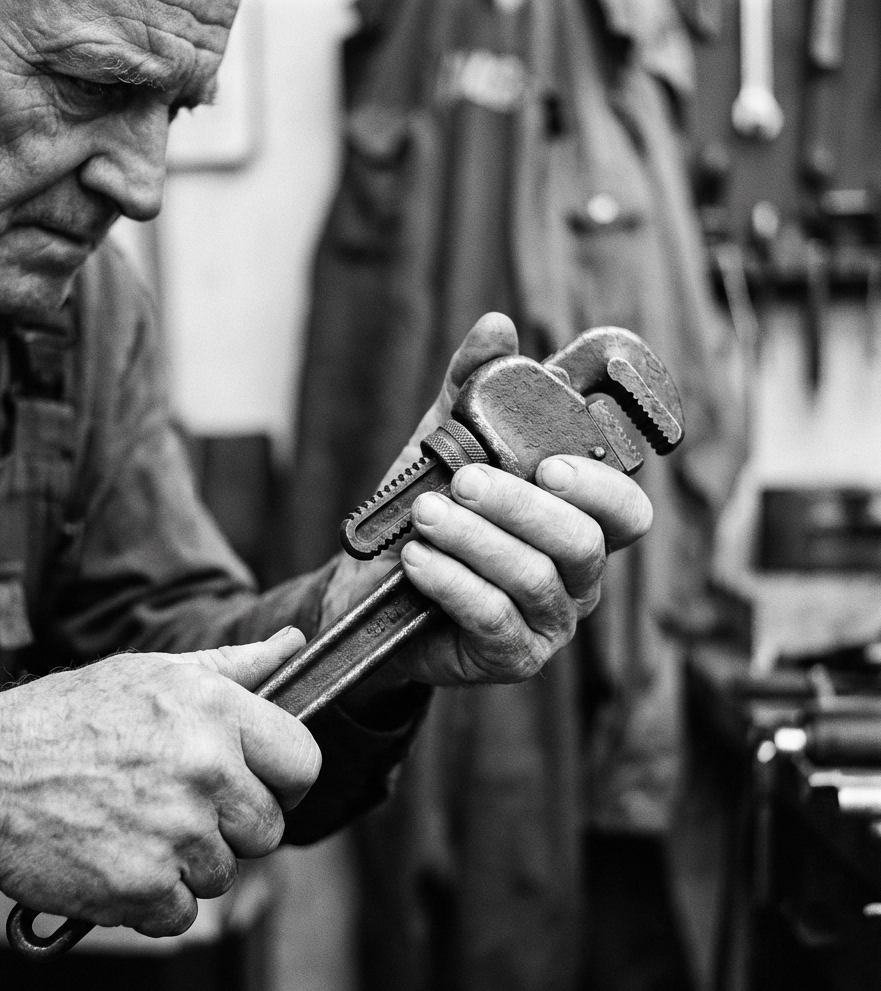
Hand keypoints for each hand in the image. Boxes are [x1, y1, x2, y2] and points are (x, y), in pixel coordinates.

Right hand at [0, 628, 319, 936]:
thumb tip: (294, 644)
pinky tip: (117, 856)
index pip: (304, 763)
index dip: (284, 779)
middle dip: (230, 826)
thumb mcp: (157, 673)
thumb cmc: (72, 717)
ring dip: (187, 862)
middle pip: (267, 830)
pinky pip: (182, 912)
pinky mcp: (141, 888)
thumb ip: (236, 666)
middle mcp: (206, 770)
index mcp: (217, 711)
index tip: (258, 784)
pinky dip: (152, 898)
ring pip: (223, 874)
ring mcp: (175, 832)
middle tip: (178, 805)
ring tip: (136, 824)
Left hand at [323, 313, 652, 686]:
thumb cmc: (426, 516)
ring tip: (425, 514)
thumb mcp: (444, 449)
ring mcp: (549, 622)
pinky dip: (452, 583)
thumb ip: (470, 391)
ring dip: (475, 540)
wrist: (371, 589)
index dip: (599, 486)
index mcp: (576, 523)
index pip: (625, 511)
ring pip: (534, 578)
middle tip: (464, 482)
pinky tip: (416, 560)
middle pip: (580, 543)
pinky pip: (494, 620)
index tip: (549, 463)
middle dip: (520, 506)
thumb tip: (495, 326)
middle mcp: (577, 577)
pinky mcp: (512, 657)